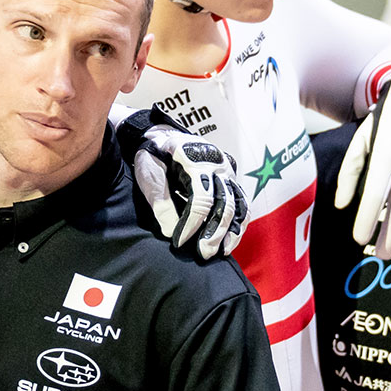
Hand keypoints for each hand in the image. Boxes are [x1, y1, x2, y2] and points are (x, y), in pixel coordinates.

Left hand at [130, 119, 247, 259]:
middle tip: (203, 254)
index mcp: (194, 159)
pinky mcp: (230, 180)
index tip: (179, 242)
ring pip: (238, 204)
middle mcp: (217, 163)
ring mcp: (227, 171)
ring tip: (222, 252)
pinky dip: (238, 224)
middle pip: (224, 202)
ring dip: (231, 231)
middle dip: (214, 232)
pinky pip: (242, 203)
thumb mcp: (149, 175)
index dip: (191, 224)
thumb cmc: (154, 155)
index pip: (200, 198)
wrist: (162, 137)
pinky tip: (229, 242)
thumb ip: (160, 202)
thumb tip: (172, 232)